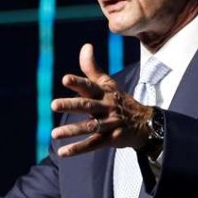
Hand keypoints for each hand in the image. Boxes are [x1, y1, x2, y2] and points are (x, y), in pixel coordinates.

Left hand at [51, 43, 153, 157]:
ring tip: (53, 134)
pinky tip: (63, 152)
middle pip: (87, 105)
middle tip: (53, 105)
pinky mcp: (110, 139)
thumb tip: (86, 45)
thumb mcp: (108, 83)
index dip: (78, 82)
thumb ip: (92, 67)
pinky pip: (93, 144)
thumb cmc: (119, 100)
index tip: (65, 79)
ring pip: (89, 127)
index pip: (90, 85)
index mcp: (104, 92)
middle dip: (71, 105)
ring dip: (71, 130)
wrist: (145, 122)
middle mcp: (106, 107)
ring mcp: (109, 123)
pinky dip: (78, 149)